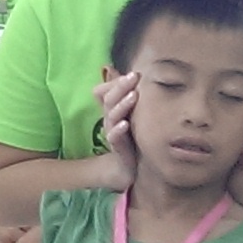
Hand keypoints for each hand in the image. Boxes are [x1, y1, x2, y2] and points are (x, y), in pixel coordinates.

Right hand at [91, 70, 140, 190]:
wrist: (126, 169)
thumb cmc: (132, 140)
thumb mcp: (132, 118)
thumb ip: (130, 100)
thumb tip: (135, 82)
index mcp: (114, 109)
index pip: (108, 90)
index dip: (117, 82)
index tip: (134, 73)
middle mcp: (111, 118)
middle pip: (109, 99)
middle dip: (121, 87)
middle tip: (134, 76)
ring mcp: (113, 132)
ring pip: (112, 115)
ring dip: (122, 105)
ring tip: (133, 96)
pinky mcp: (117, 147)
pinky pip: (114, 137)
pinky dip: (119, 130)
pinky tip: (125, 124)